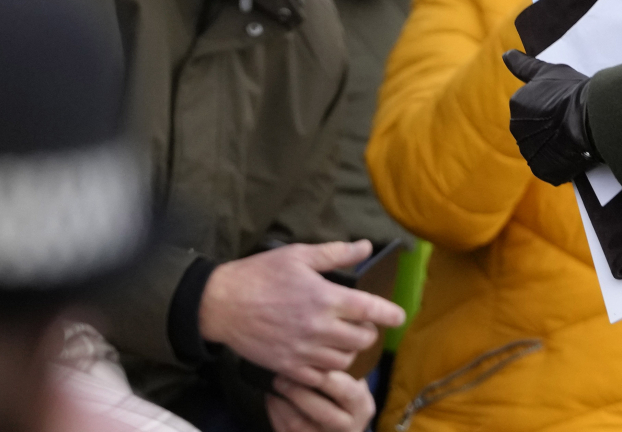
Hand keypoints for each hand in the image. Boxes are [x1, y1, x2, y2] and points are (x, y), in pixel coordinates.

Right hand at [197, 242, 404, 386]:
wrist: (222, 304)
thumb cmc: (260, 274)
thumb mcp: (298, 255)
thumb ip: (336, 253)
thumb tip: (366, 246)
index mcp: (325, 298)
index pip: (370, 310)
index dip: (390, 314)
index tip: (398, 315)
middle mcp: (319, 328)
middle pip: (362, 339)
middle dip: (369, 331)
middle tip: (363, 323)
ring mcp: (304, 352)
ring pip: (345, 360)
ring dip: (351, 350)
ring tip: (344, 339)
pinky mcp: (289, 368)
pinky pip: (321, 376)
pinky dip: (329, 367)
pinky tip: (324, 355)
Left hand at [267, 369, 375, 431]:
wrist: (337, 422)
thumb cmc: (343, 388)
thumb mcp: (352, 377)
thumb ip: (344, 362)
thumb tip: (332, 329)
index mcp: (362, 406)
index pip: (347, 392)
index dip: (327, 377)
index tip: (309, 359)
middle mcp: (348, 427)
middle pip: (322, 412)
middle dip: (299, 391)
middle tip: (282, 373)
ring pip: (299, 424)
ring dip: (282, 402)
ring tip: (274, 382)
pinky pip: (285, 431)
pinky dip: (275, 412)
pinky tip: (271, 396)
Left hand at [502, 50, 598, 185]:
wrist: (589, 117)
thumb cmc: (570, 91)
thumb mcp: (547, 72)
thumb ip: (523, 65)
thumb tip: (506, 54)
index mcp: (517, 105)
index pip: (531, 108)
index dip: (550, 107)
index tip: (564, 105)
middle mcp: (518, 130)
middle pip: (534, 130)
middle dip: (549, 128)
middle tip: (570, 122)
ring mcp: (530, 152)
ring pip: (542, 149)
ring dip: (554, 146)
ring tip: (574, 139)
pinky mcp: (543, 170)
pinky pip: (550, 167)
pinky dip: (560, 163)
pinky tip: (574, 154)